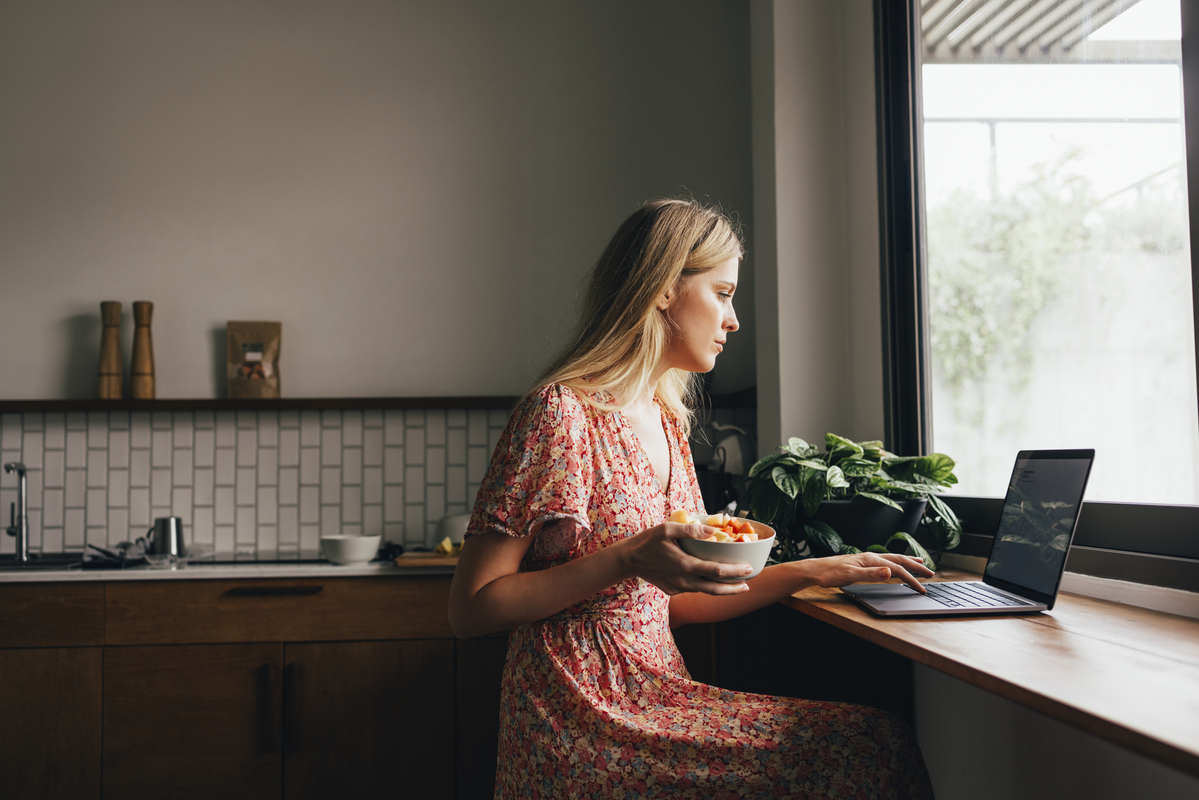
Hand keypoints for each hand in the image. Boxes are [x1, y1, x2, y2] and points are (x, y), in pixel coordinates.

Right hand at [619, 521, 752, 595]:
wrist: (629, 560)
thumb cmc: (648, 541)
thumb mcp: (668, 529)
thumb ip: (692, 530)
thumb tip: (712, 531)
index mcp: (685, 566)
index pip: (716, 571)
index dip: (735, 572)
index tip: (748, 569)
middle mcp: (684, 580)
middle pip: (715, 589)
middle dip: (734, 589)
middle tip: (748, 585)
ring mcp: (678, 588)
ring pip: (704, 591)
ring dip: (721, 589)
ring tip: (735, 585)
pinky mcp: (673, 591)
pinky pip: (693, 589)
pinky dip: (705, 587)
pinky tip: (711, 581)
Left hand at [808, 552, 933, 592]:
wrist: (814, 570)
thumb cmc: (829, 573)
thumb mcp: (850, 575)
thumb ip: (871, 574)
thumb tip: (890, 571)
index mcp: (871, 559)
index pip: (897, 569)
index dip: (911, 579)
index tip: (922, 588)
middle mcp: (870, 557)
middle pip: (899, 560)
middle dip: (916, 566)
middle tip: (930, 573)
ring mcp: (866, 560)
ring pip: (892, 559)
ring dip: (908, 561)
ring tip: (920, 563)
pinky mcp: (862, 563)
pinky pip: (884, 562)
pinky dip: (895, 563)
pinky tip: (894, 566)